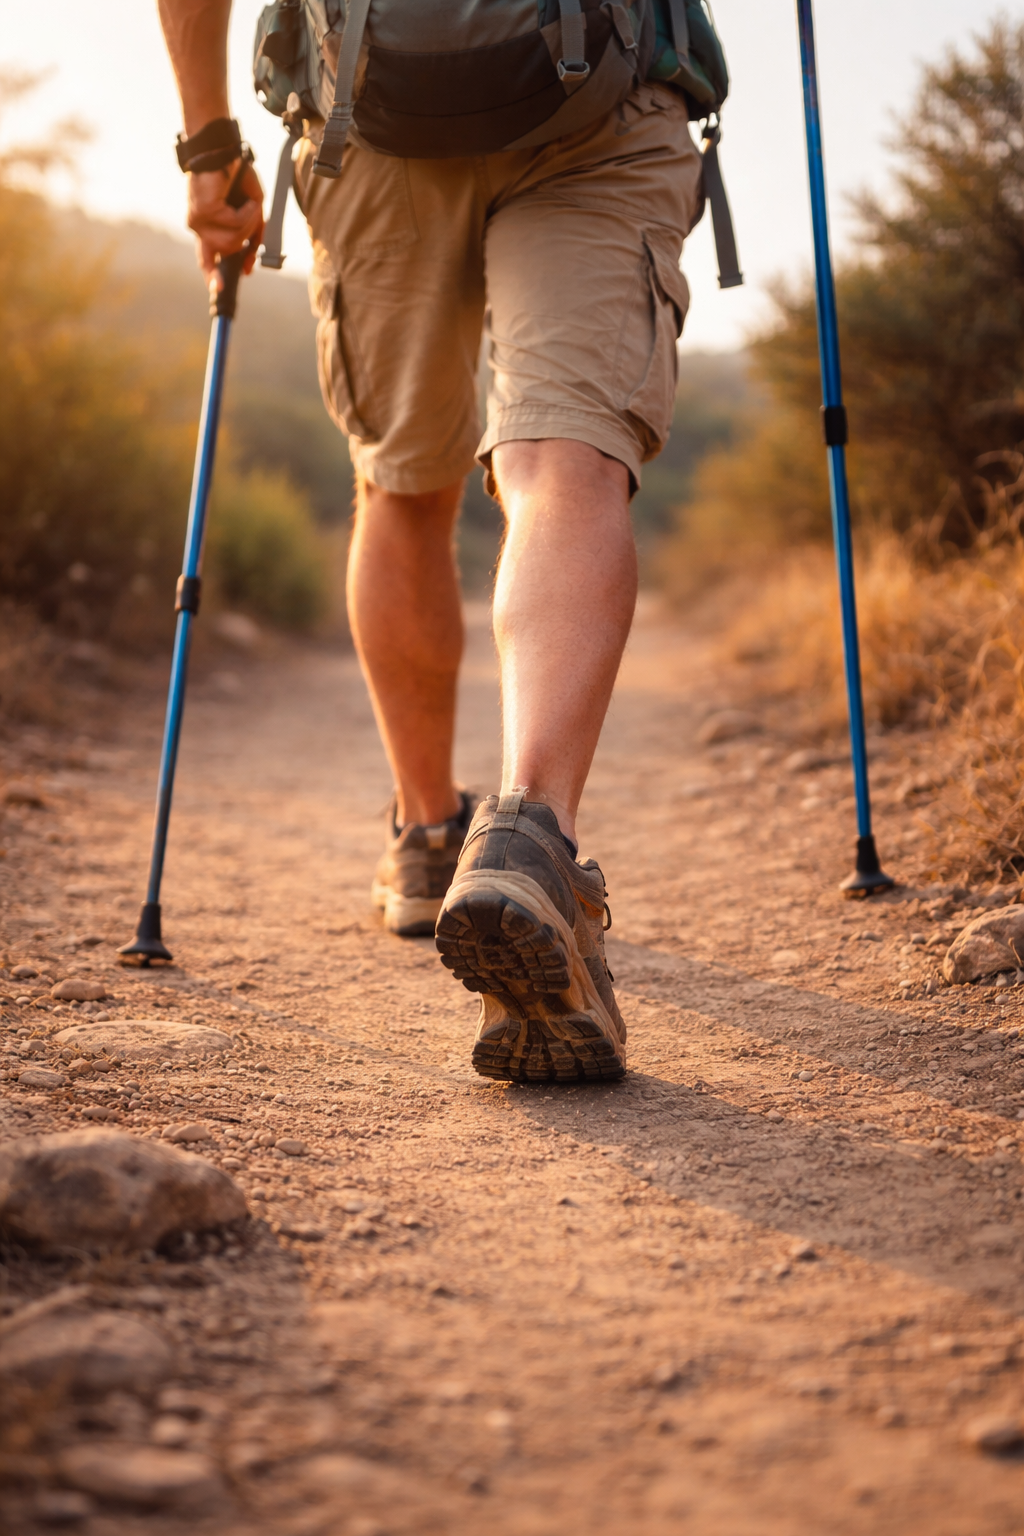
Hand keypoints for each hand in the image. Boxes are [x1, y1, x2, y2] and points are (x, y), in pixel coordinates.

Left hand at [187, 157, 264, 286]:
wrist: (222, 149)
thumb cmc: (234, 174)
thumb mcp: (250, 208)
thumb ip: (252, 232)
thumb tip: (250, 260)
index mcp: (206, 227)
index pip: (206, 257)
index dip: (212, 275)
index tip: (218, 289)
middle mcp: (199, 227)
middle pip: (230, 251)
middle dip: (249, 235)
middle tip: (252, 213)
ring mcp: (199, 220)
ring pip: (233, 241)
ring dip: (249, 224)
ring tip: (248, 204)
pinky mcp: (204, 211)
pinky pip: (236, 224)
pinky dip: (249, 212)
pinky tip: (246, 199)